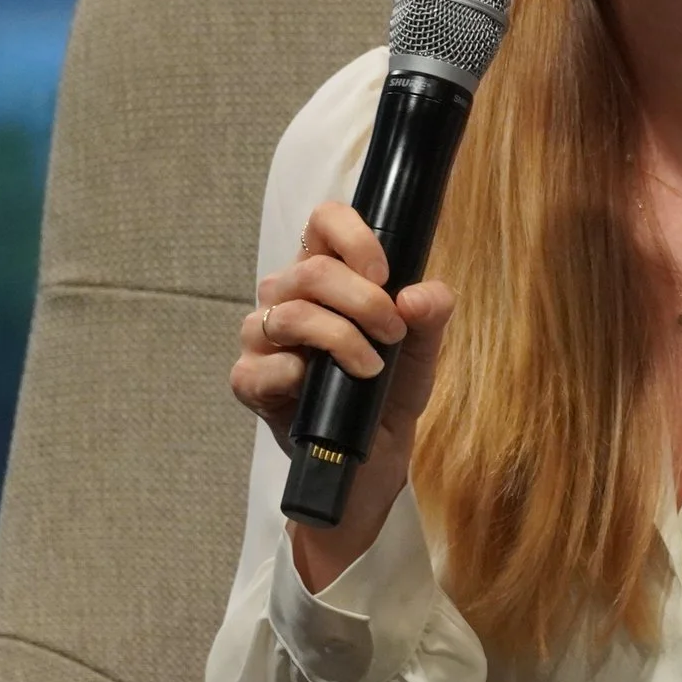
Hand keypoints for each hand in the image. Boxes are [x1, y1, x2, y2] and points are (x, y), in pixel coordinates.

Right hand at [231, 200, 455, 585]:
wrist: (372, 458)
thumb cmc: (388, 391)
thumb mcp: (423, 350)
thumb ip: (432, 315)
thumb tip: (420, 296)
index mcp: (325, 276)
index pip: (323, 223)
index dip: (353, 236)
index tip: (385, 272)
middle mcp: (285, 298)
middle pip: (310, 270)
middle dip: (364, 300)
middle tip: (394, 332)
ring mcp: (262, 340)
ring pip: (290, 313)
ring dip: (341, 337)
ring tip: (373, 367)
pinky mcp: (249, 383)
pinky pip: (260, 367)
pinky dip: (296, 372)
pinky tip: (318, 386)